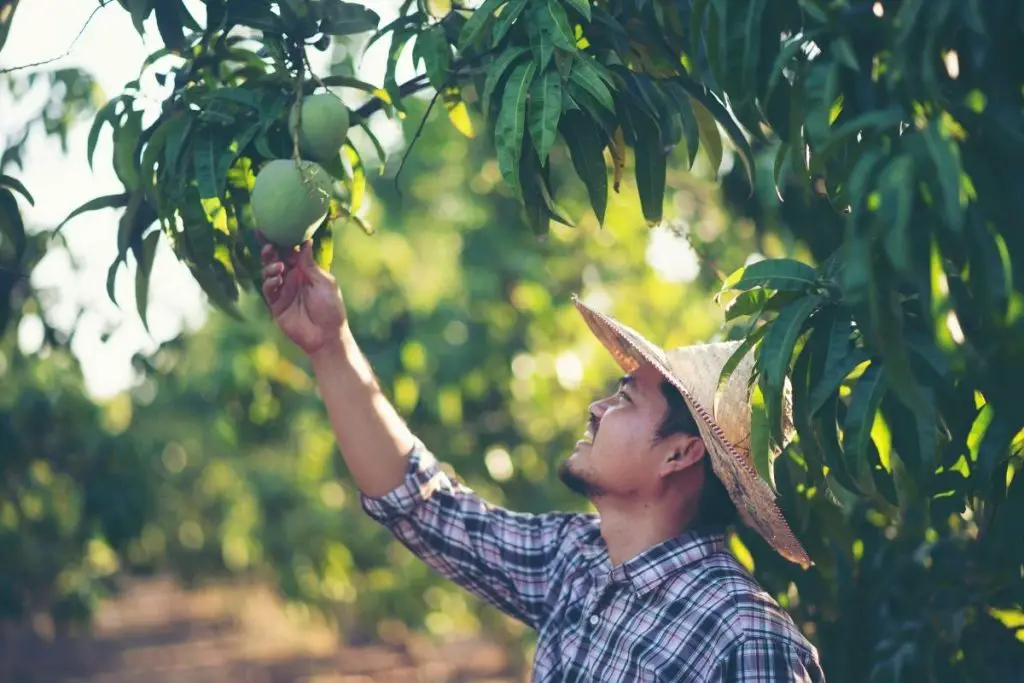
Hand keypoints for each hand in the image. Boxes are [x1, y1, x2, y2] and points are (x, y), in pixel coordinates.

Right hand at [260, 239, 346, 357]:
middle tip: (268, 245)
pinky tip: (277, 280)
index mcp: (306, 270)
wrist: (327, 336)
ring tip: (278, 268)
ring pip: (269, 272)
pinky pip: (268, 289)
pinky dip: (270, 282)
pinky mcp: (276, 305)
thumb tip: (305, 241)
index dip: (281, 241)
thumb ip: (310, 264)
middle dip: (270, 250)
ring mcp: (284, 291)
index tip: (271, 229)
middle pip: (276, 259)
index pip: (291, 252)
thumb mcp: (324, 282)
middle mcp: (293, 278)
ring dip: (270, 267)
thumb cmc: (331, 308)